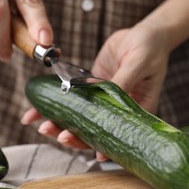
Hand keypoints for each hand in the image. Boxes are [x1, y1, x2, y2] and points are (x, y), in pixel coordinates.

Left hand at [21, 22, 169, 160]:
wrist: (144, 33)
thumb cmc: (151, 48)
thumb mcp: (139, 63)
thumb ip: (122, 81)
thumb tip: (102, 98)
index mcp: (136, 110)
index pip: (120, 134)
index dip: (107, 145)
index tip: (95, 155)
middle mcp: (118, 109)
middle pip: (95, 130)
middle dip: (75, 135)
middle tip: (58, 135)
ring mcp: (103, 99)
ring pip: (80, 117)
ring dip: (61, 123)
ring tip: (42, 126)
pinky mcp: (92, 86)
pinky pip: (72, 97)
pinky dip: (55, 103)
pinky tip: (38, 109)